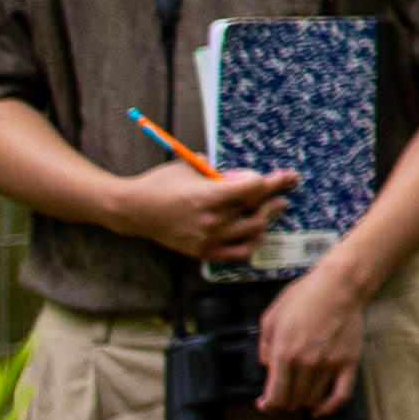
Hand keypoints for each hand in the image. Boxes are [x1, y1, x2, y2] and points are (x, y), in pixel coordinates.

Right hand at [122, 164, 296, 264]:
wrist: (133, 210)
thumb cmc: (161, 183)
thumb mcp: (191, 166)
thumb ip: (220, 172)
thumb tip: (244, 177)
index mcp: (209, 195)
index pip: (255, 188)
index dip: (269, 180)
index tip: (280, 176)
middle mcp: (212, 219)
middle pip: (258, 210)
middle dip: (275, 197)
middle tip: (284, 191)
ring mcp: (208, 238)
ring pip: (252, 232)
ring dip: (265, 220)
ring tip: (268, 211)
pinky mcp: (202, 252)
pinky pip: (237, 253)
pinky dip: (250, 243)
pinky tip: (253, 233)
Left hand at [254, 260, 366, 419]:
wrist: (338, 286)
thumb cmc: (302, 298)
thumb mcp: (270, 318)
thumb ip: (263, 347)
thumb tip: (267, 367)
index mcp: (284, 354)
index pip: (275, 395)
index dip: (268, 406)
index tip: (266, 405)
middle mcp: (306, 364)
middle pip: (293, 400)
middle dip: (285, 403)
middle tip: (283, 397)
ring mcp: (329, 365)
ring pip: (313, 400)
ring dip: (303, 403)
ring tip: (299, 397)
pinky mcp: (348, 363)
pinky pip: (340, 395)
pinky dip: (329, 408)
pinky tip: (320, 410)